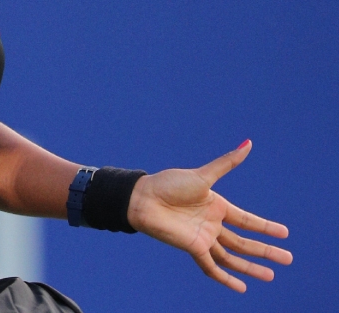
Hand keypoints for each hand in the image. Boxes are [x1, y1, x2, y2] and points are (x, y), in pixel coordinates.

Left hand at [126, 140, 292, 292]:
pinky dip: (226, 278)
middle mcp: (212, 223)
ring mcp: (203, 237)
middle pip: (244, 242)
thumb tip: (249, 143)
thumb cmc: (168, 184)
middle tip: (288, 259)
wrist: (143, 198)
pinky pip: (212, 266)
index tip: (285, 232)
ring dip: (251, 267)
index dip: (265, 227)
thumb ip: (227, 163)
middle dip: (265, 251)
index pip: (247, 220)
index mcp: (216, 206)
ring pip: (232, 256)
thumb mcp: (203, 176)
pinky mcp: (193, 247)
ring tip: (271, 276)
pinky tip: (241, 287)